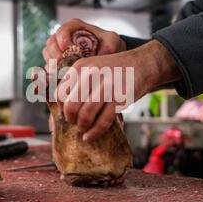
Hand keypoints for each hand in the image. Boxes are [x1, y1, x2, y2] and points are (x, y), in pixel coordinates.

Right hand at [42, 18, 125, 67]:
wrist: (108, 55)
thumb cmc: (108, 44)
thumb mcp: (112, 41)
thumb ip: (108, 46)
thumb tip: (101, 57)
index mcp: (74, 26)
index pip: (62, 30)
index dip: (63, 40)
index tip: (69, 49)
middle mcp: (63, 37)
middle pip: (51, 43)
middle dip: (55, 54)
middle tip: (63, 64)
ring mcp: (58, 50)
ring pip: (47, 56)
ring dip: (52, 64)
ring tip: (62, 72)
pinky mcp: (56, 62)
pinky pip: (48, 67)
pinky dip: (51, 73)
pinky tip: (59, 79)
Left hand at [57, 40, 180, 141]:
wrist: (142, 64)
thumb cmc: (113, 71)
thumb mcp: (91, 68)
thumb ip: (77, 83)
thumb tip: (62, 109)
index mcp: (80, 67)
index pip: (60, 93)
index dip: (62, 107)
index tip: (68, 113)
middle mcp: (91, 75)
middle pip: (71, 105)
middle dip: (70, 118)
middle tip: (74, 122)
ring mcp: (106, 86)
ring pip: (85, 114)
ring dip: (82, 126)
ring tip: (83, 128)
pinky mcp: (119, 98)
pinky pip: (103, 120)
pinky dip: (94, 132)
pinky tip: (89, 136)